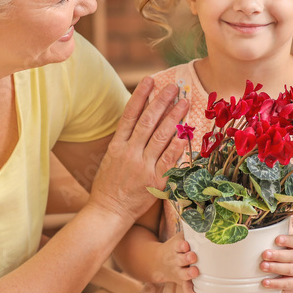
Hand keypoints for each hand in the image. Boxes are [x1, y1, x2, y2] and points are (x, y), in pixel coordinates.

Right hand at [90, 77, 188, 221]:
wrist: (108, 212)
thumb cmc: (109, 185)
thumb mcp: (110, 159)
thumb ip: (124, 141)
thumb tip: (138, 121)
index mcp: (117, 146)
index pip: (130, 115)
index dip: (140, 96)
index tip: (150, 80)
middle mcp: (130, 153)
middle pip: (148, 122)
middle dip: (162, 102)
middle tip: (173, 87)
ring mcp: (142, 167)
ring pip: (160, 137)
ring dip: (173, 118)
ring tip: (184, 103)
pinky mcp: (154, 182)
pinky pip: (168, 162)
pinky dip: (177, 148)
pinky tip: (184, 134)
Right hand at [151, 233, 198, 292]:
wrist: (158, 262)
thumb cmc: (177, 247)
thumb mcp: (181, 237)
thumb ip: (193, 231)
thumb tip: (210, 220)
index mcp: (176, 248)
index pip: (178, 245)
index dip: (181, 246)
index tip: (186, 245)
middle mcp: (176, 260)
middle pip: (180, 259)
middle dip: (186, 258)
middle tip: (193, 257)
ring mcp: (178, 271)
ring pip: (182, 274)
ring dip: (188, 274)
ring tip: (195, 273)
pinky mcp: (181, 281)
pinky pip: (185, 287)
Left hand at [260, 233, 292, 291]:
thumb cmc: (290, 256)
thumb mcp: (289, 247)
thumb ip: (276, 240)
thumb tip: (253, 234)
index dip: (287, 240)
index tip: (277, 239)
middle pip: (291, 256)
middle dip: (277, 255)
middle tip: (265, 254)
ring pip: (289, 270)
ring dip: (275, 268)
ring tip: (263, 266)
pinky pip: (286, 284)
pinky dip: (275, 283)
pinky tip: (265, 282)